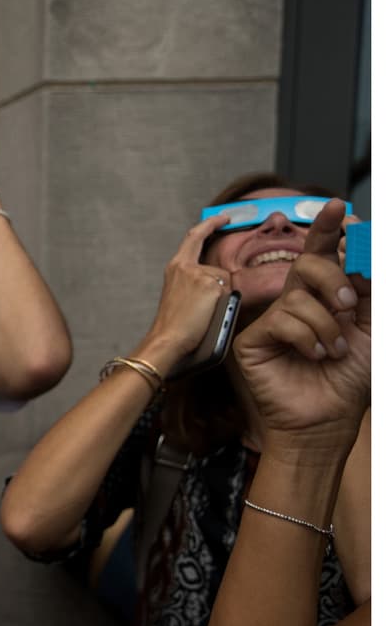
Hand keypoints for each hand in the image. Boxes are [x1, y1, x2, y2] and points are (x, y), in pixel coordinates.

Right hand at [138, 213, 234, 363]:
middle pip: (218, 268)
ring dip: (221, 298)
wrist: (168, 337)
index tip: (224, 217)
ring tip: (203, 315)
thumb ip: (194, 279)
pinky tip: (208, 314)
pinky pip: (228, 292)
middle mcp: (185, 266)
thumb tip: (218, 283)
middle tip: (215, 295)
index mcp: (175, 266)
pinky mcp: (211, 285)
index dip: (210, 224)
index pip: (194, 237)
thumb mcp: (178, 292)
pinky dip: (223, 304)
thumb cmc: (174, 322)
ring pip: (224, 282)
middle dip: (220, 288)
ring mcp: (199, 274)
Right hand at [233, 199, 368, 456]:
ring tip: (334, 351)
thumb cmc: (349, 380)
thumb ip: (367, 293)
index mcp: (324, 297)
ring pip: (297, 296)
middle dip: (332, 277)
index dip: (330, 229)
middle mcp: (296, 303)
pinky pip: (282, 320)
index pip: (325, 254)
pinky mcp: (254, 340)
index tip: (340, 205)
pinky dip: (307, 338)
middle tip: (350, 305)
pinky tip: (314, 356)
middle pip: (307, 264)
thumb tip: (363, 260)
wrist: (330, 420)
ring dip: (326, 325)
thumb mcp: (370, 331)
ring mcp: (272, 320)